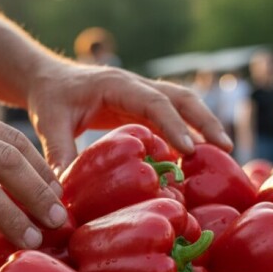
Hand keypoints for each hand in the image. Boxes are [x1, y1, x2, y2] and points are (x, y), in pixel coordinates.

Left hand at [26, 62, 233, 173]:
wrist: (47, 79)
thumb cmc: (49, 98)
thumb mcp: (49, 124)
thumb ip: (59, 154)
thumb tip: (64, 192)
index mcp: (116, 84)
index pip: (153, 102)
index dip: (174, 125)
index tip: (190, 150)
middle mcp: (136, 86)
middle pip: (180, 98)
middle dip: (205, 121)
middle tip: (226, 148)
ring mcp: (142, 96)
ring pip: (183, 105)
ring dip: (205, 125)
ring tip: (225, 152)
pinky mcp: (142, 109)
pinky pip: (172, 119)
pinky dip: (189, 133)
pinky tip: (197, 158)